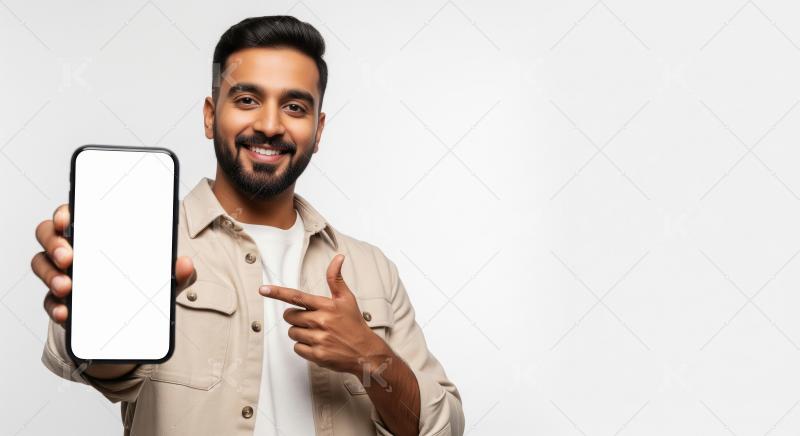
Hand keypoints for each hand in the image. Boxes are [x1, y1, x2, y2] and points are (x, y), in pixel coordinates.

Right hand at [32, 204, 196, 325]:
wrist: (131, 322)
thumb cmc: (141, 284)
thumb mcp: (163, 278)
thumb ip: (176, 271)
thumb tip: (186, 264)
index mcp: (96, 234)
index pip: (72, 214)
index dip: (64, 213)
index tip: (67, 219)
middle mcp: (74, 249)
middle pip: (48, 236)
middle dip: (54, 244)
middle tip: (68, 257)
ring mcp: (63, 273)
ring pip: (42, 265)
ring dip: (50, 275)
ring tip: (66, 286)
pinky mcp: (60, 301)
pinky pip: (49, 301)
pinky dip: (55, 306)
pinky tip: (65, 312)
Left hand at [260, 254, 387, 374]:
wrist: (365, 351)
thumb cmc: (354, 323)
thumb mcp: (347, 298)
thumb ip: (336, 278)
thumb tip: (338, 257)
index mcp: (326, 306)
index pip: (297, 297)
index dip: (278, 292)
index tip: (263, 289)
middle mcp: (321, 321)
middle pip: (290, 316)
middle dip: (296, 317)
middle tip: (311, 320)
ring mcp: (318, 339)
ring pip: (292, 333)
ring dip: (300, 333)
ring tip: (317, 333)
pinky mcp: (317, 354)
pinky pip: (297, 348)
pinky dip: (304, 347)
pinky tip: (317, 345)